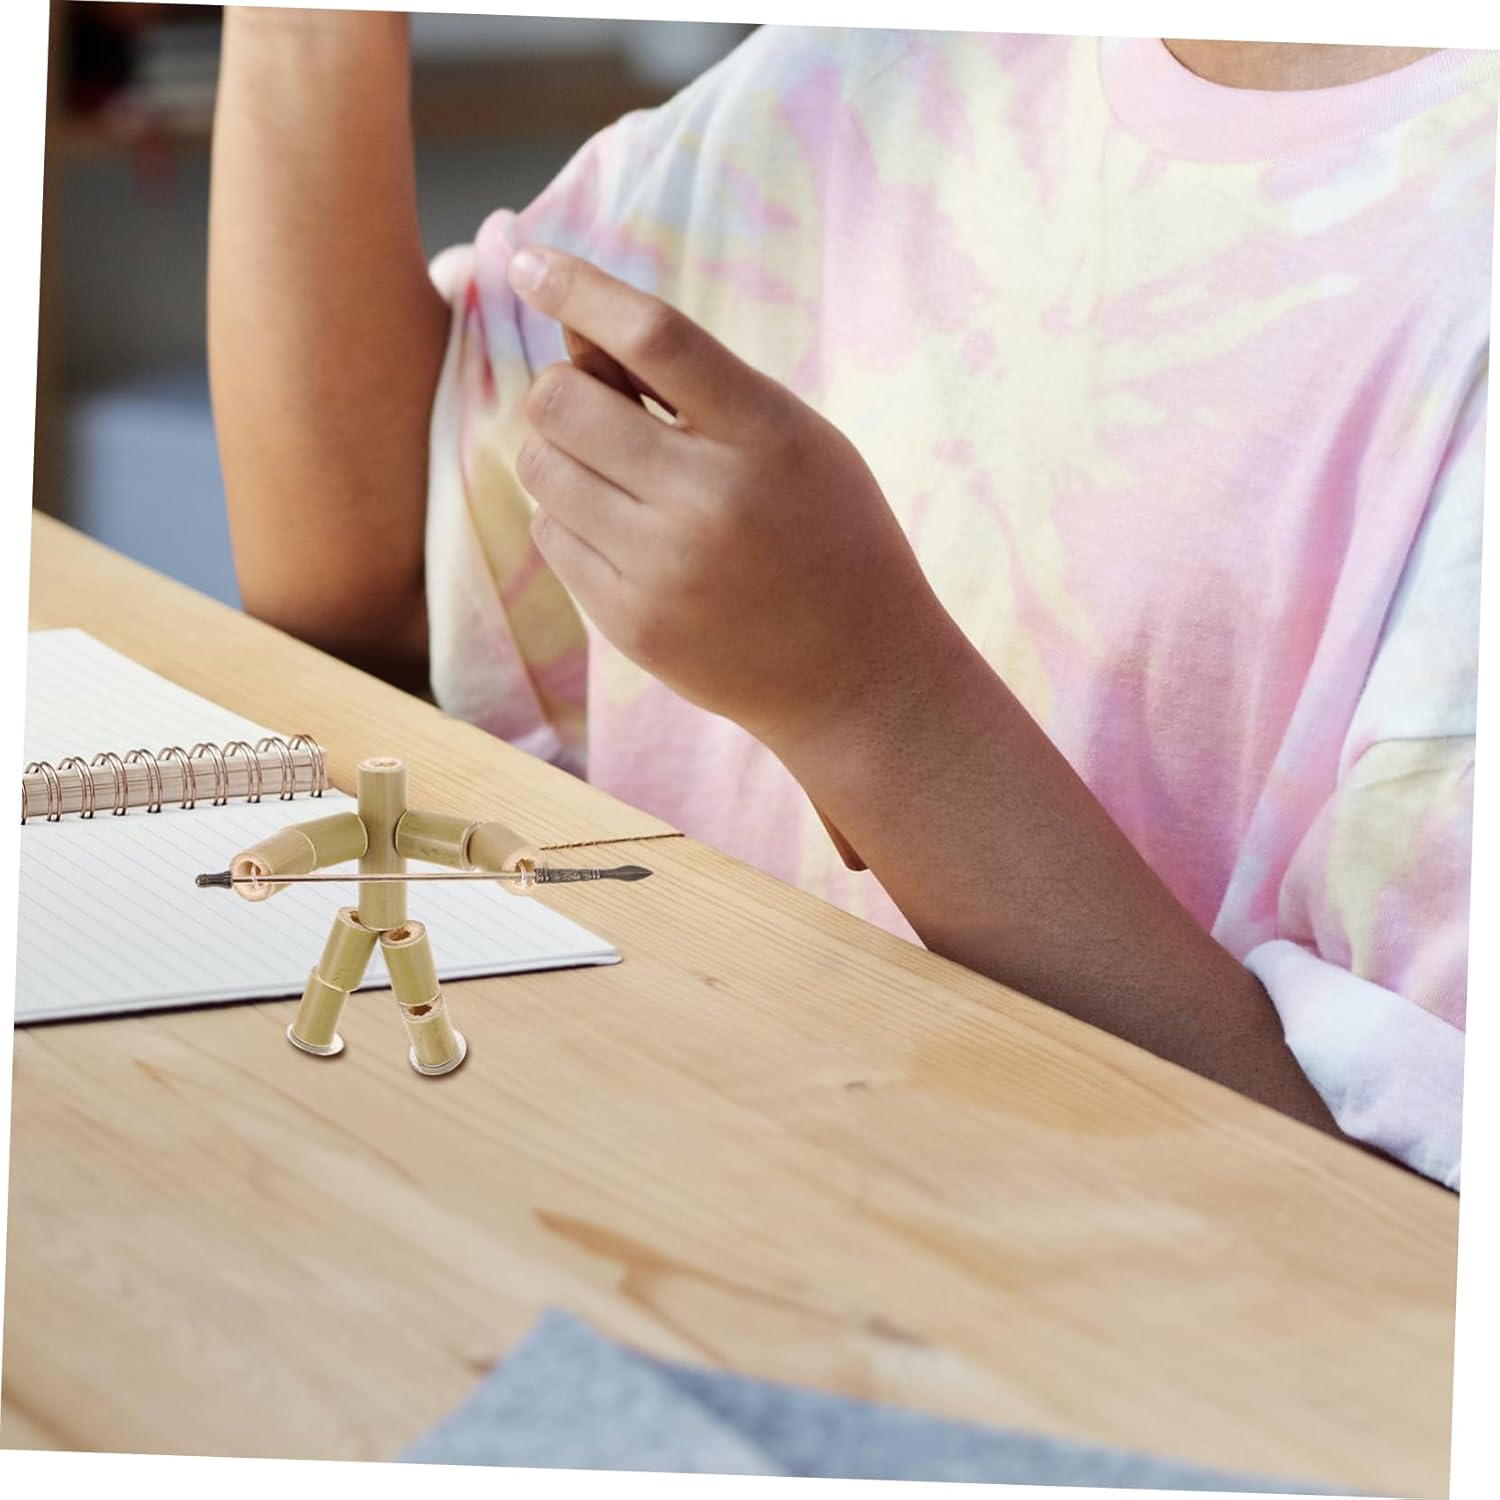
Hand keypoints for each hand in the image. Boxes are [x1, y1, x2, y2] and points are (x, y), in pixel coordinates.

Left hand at [507, 245, 950, 756]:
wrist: (857, 676)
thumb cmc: (830, 537)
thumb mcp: (792, 438)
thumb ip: (695, 387)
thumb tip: (574, 334)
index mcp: (767, 434)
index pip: (653, 334)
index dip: (578, 287)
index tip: (526, 260)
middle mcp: (710, 500)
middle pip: (563, 401)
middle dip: (565, 391)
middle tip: (604, 411)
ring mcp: (664, 569)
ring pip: (540, 468)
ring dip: (562, 456)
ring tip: (622, 479)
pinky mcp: (631, 623)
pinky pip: (551, 537)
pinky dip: (573, 521)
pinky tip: (630, 538)